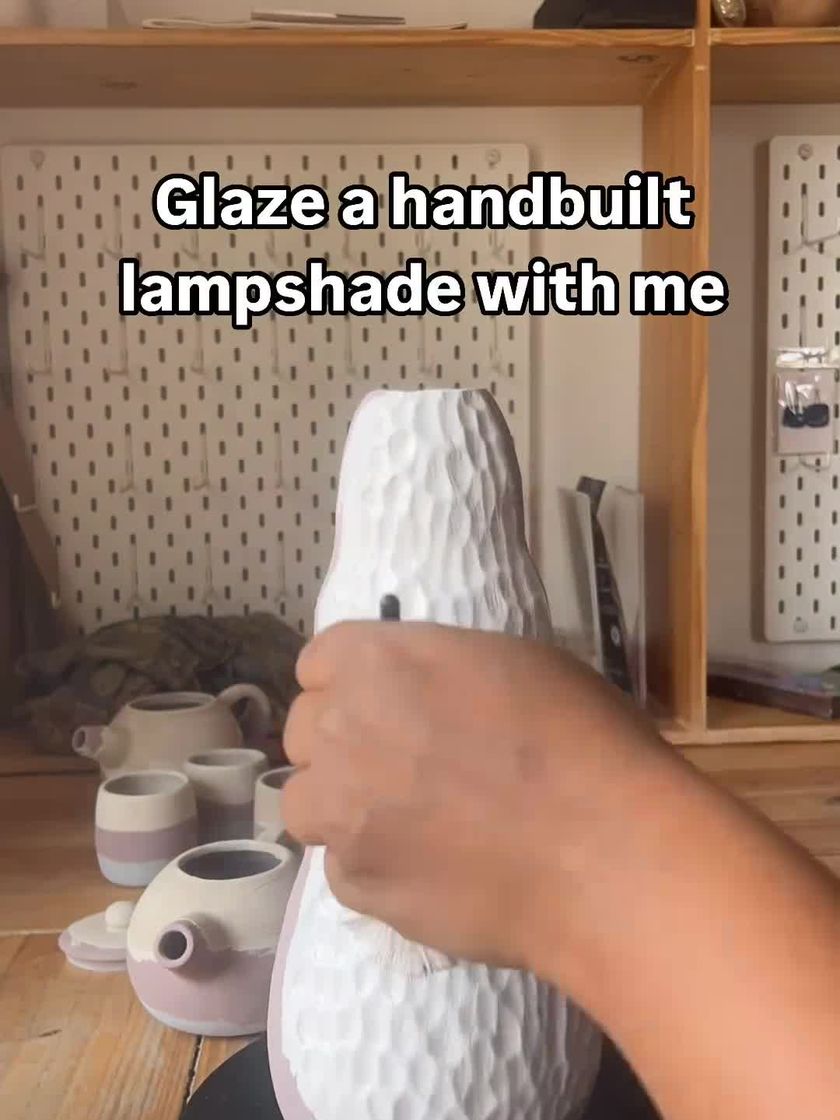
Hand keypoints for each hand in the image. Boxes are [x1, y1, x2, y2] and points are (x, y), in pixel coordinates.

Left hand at [282, 621, 665, 982]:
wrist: (604, 853)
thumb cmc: (578, 737)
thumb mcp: (511, 662)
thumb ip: (436, 671)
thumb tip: (421, 695)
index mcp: (375, 660)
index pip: (318, 663)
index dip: (351, 683)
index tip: (385, 702)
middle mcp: (339, 730)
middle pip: (305, 731)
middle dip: (343, 742)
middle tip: (404, 764)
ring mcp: (339, 812)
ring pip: (307, 803)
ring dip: (343, 806)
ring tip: (410, 824)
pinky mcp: (355, 884)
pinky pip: (344, 868)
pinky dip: (377, 867)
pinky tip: (435, 871)